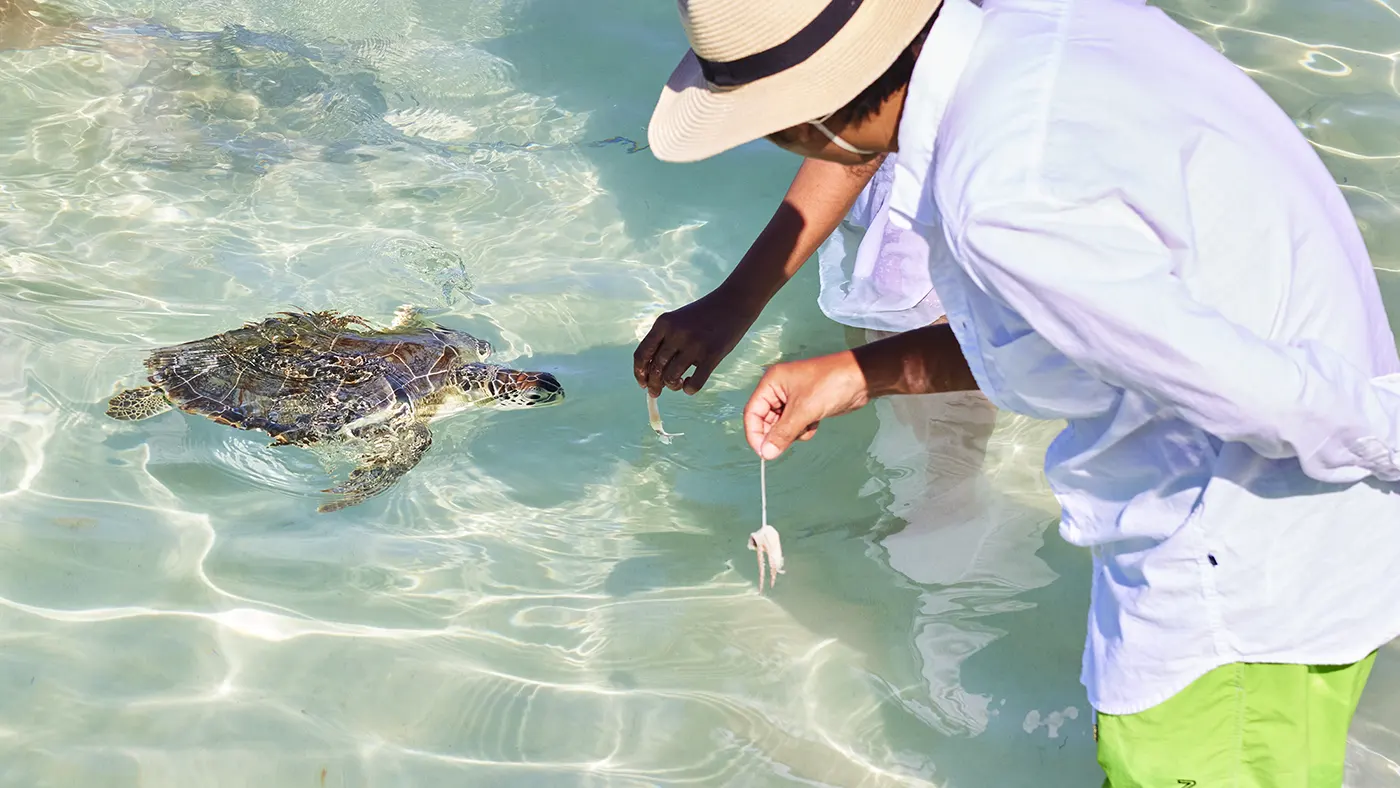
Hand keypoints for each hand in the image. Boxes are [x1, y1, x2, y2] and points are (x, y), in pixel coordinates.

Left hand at [633, 289, 759, 396]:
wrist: (733, 303)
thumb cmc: (702, 315)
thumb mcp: (677, 321)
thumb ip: (663, 341)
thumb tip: (650, 373)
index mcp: (663, 323)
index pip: (641, 354)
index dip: (639, 373)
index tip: (642, 383)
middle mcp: (676, 333)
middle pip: (655, 369)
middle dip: (654, 385)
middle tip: (656, 391)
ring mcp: (694, 345)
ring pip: (671, 378)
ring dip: (672, 386)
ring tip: (678, 383)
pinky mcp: (712, 356)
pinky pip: (694, 384)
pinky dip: (689, 389)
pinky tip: (691, 383)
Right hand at [743, 351, 870, 459]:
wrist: (861, 379)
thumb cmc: (831, 383)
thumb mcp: (804, 410)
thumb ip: (783, 433)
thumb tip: (767, 453)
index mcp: (772, 382)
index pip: (752, 412)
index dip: (755, 433)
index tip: (763, 452)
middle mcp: (779, 389)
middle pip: (765, 420)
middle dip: (776, 433)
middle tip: (787, 443)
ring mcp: (792, 398)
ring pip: (781, 425)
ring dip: (792, 432)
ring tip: (807, 425)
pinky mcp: (805, 406)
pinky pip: (795, 425)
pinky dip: (803, 429)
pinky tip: (815, 423)